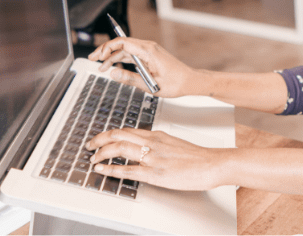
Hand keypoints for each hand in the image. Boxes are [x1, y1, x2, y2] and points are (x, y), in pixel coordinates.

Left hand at [86, 128, 225, 190]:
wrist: (213, 163)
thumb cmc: (198, 157)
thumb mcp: (175, 143)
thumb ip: (159, 144)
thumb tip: (147, 147)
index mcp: (156, 135)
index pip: (126, 130)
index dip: (109, 134)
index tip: (101, 139)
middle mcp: (152, 142)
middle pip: (118, 134)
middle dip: (99, 139)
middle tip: (90, 146)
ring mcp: (152, 157)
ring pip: (119, 148)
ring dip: (101, 153)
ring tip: (92, 158)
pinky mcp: (154, 172)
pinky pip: (127, 169)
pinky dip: (110, 169)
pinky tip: (102, 170)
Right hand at [88, 37, 201, 97]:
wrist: (190, 81)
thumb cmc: (176, 83)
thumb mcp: (151, 85)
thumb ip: (130, 79)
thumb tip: (112, 74)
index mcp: (149, 51)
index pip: (123, 43)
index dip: (108, 48)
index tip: (98, 56)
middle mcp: (148, 47)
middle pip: (122, 44)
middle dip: (105, 50)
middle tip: (92, 58)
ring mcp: (149, 51)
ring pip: (125, 50)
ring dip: (112, 56)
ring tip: (99, 65)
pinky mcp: (150, 56)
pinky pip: (132, 54)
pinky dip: (121, 59)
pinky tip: (112, 65)